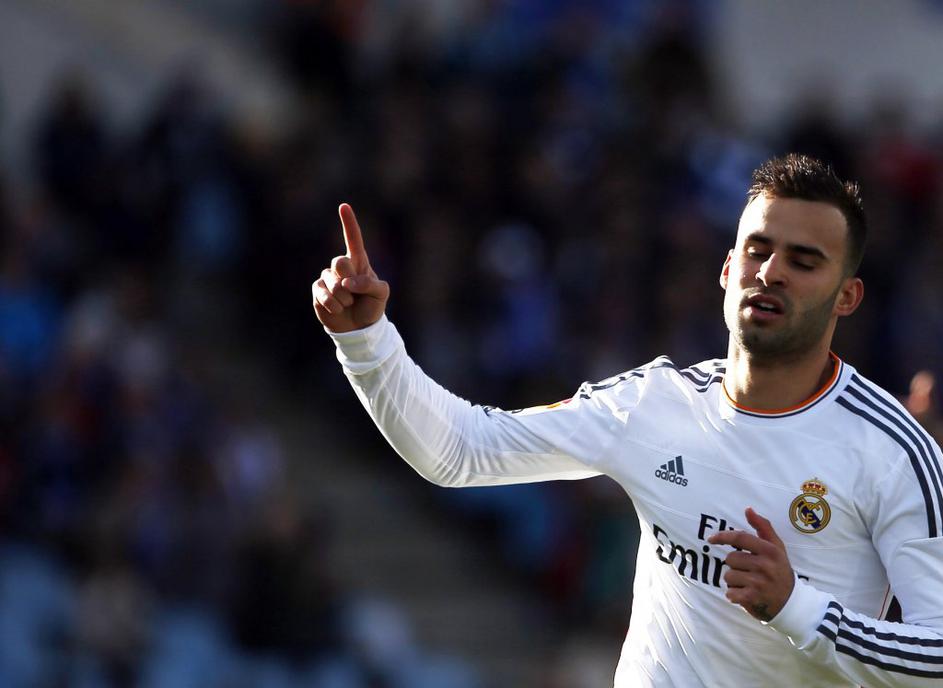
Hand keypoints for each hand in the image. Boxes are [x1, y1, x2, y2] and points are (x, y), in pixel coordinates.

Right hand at [313, 203, 389, 332]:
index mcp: (359, 262)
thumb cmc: (371, 306)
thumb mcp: (381, 294)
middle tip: (353, 291)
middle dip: (347, 278)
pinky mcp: (318, 291)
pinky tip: (338, 309)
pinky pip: (323, 294)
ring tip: (349, 304)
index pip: (353, 239)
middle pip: (339, 262)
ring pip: (332, 282)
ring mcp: (328, 278)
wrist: (359, 327)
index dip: (349, 223)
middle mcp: (342, 267)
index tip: (344, 206)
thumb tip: (348, 282)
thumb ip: (370, 284)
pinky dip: (334, 305)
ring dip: (344, 298)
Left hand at [708, 507, 794, 621]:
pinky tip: (746, 595)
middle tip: (748, 571)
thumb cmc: (780, 570)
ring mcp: (759, 582)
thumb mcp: (776, 547)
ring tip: (748, 583)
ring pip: (728, 576)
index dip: (722, 536)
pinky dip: (734, 595)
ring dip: (734, 581)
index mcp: (770, 550)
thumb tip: (748, 509)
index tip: (711, 539)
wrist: (791, 602)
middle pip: (730, 559)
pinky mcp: (752, 598)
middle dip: (734, 565)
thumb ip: (763, 527)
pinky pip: (730, 593)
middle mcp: (765, 565)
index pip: (739, 538)